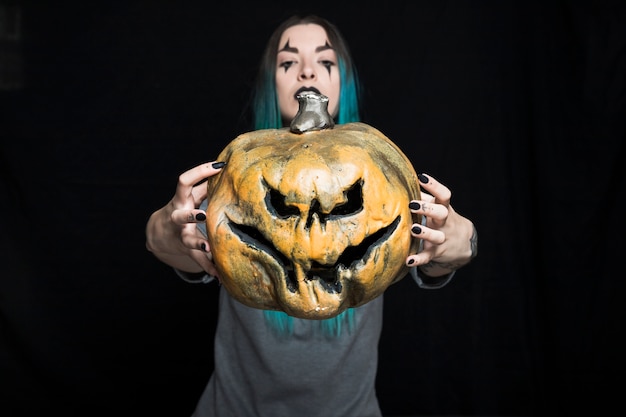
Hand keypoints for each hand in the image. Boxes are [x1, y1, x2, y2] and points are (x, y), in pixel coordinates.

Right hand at [145, 161, 224, 276]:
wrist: (159, 235)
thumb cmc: (183, 207)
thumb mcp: (190, 195)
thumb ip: (206, 184)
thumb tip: (227, 166)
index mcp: (180, 200)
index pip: (184, 181)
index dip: (200, 171)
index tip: (219, 165)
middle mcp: (177, 218)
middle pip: (181, 216)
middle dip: (190, 216)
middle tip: (202, 215)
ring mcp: (181, 236)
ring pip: (188, 242)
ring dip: (199, 245)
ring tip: (209, 248)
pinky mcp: (187, 250)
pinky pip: (199, 261)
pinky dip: (210, 268)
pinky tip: (221, 277)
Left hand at [405, 173, 476, 276]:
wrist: (462, 244)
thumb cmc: (442, 218)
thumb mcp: (438, 207)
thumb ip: (424, 196)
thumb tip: (405, 181)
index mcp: (444, 208)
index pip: (443, 195)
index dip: (434, 185)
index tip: (421, 177)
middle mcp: (444, 223)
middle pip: (441, 214)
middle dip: (428, 209)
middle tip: (412, 205)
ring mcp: (441, 238)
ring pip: (436, 236)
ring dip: (425, 233)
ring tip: (413, 230)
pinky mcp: (436, 252)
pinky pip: (427, 257)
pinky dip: (418, 260)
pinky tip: (408, 260)